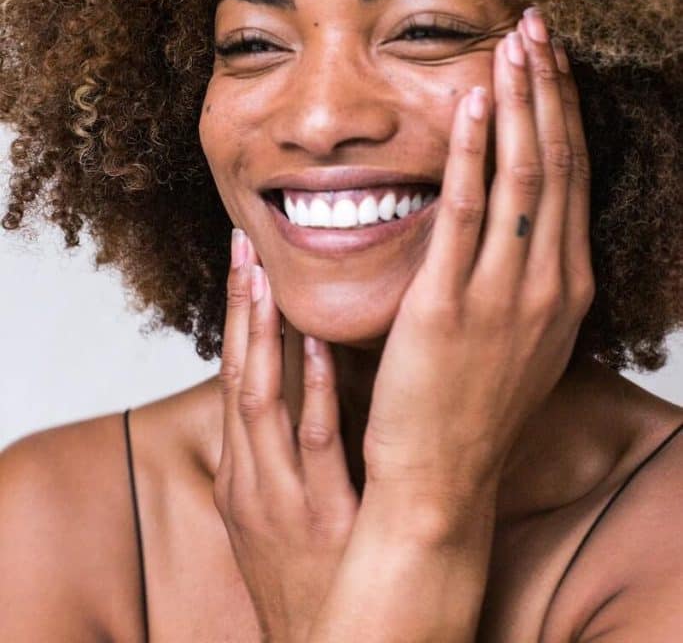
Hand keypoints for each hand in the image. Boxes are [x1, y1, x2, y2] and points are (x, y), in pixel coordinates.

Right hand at [213, 232, 359, 642]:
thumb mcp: (270, 516)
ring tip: (267, 279)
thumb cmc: (304, 577)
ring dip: (265, 336)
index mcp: (240, 474)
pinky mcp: (326, 521)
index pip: (231, 377)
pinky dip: (316, 392)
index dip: (234, 318)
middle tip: (243, 246)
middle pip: (238, 377)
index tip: (242, 261)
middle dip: (238, 310)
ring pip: (265, 403)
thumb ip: (278, 452)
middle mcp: (252, 480)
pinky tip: (319, 347)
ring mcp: (285, 499)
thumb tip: (298, 381)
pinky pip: (320, 445)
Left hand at [361, 8, 594, 534]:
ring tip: (510, 43)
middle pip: (557, 163)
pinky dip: (472, 150)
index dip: (563, 112)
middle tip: (534, 26)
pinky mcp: (451, 304)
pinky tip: (471, 103)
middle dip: (547, 88)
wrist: (442, 480)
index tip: (550, 60)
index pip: (572, 178)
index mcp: (565, 286)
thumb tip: (511, 218)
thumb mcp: (518, 335)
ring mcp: (505, 294)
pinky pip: (467, 210)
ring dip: (519, 101)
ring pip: (525, 175)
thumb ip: (522, 274)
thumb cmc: (473, 405)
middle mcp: (549, 283)